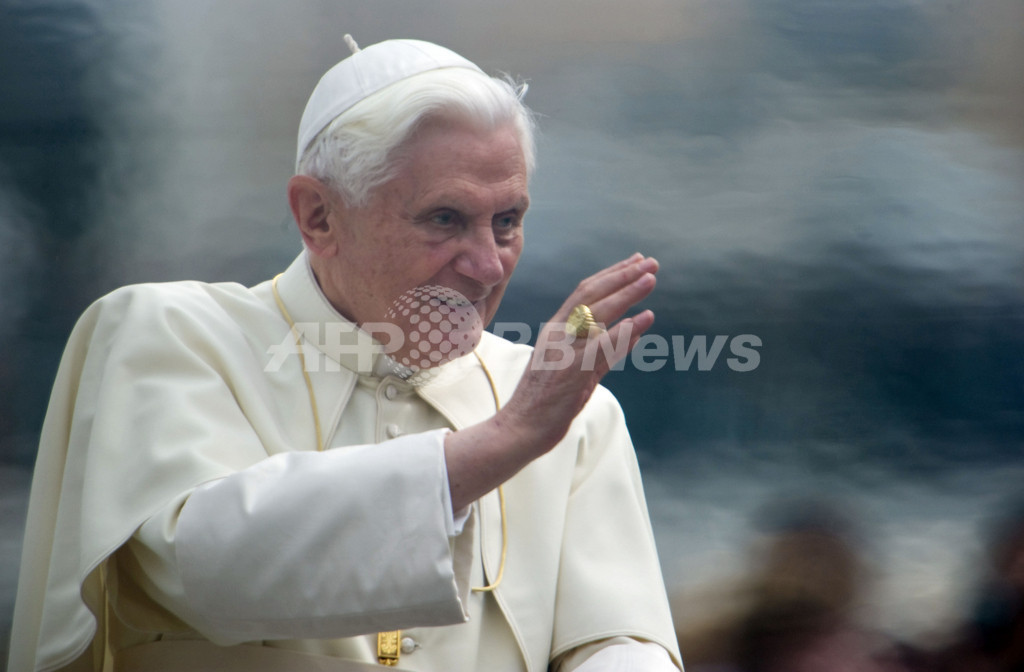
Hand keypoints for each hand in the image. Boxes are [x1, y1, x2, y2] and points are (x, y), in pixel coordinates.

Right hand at [503, 252, 658, 448]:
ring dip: (627, 294)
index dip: (612, 275)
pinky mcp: (572, 372)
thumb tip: (637, 331)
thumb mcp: (580, 369)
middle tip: (650, 262)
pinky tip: (645, 318)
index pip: (585, 292)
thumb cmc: (547, 402)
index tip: (636, 262)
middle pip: (592, 295)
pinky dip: (625, 330)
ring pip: (598, 314)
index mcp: (556, 329)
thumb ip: (607, 350)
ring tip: (650, 279)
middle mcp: (558, 334)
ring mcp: (564, 351)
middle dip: (623, 276)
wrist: (520, 428)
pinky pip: (602, 346)